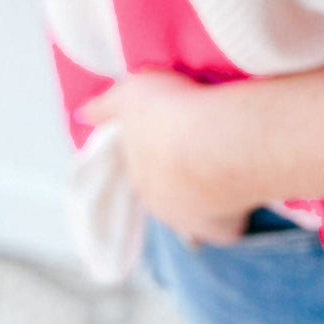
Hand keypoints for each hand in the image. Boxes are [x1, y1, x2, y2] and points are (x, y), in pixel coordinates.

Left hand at [77, 69, 265, 246]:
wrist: (212, 139)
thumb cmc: (171, 111)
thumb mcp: (131, 94)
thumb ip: (107, 106)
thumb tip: (82, 114)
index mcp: (135, 171)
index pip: (141, 167)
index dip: (156, 153)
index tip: (170, 138)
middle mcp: (156, 201)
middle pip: (166, 192)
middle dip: (180, 177)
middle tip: (201, 149)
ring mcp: (188, 220)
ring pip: (195, 211)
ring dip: (206, 194)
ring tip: (225, 166)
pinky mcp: (220, 229)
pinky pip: (226, 227)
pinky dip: (233, 216)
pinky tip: (242, 196)